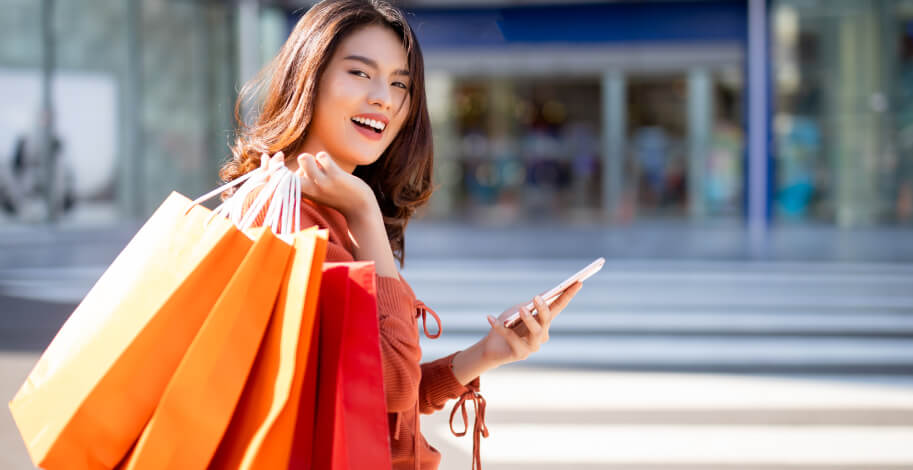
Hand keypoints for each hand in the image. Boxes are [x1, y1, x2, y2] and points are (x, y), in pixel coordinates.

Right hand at [259, 151, 374, 217]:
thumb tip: (289, 158)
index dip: (268, 168)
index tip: (270, 158)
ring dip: (309, 157)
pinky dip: (323, 157)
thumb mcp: (313, 190)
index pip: (275, 180)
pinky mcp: (335, 177)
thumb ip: (301, 177)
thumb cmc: (334, 195)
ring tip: (316, 164)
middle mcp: (307, 190)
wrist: (359, 207)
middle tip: (289, 161)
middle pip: (283, 173)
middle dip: (278, 164)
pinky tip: (328, 164)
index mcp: (300, 193)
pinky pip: (322, 157)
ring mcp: (321, 183)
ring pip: (304, 159)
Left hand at [480, 282, 581, 366]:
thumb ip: (530, 305)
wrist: (491, 347)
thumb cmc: (507, 324)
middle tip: (537, 298)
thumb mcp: (517, 311)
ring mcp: (532, 346)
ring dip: (528, 319)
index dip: (569, 294)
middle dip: (543, 309)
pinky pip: (510, 337)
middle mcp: (542, 335)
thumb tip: (544, 296)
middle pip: (547, 320)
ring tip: (521, 310)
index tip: (578, 281)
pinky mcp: (520, 354)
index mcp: (543, 321)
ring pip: (535, 332)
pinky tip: (490, 318)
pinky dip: (499, 326)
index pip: (559, 306)